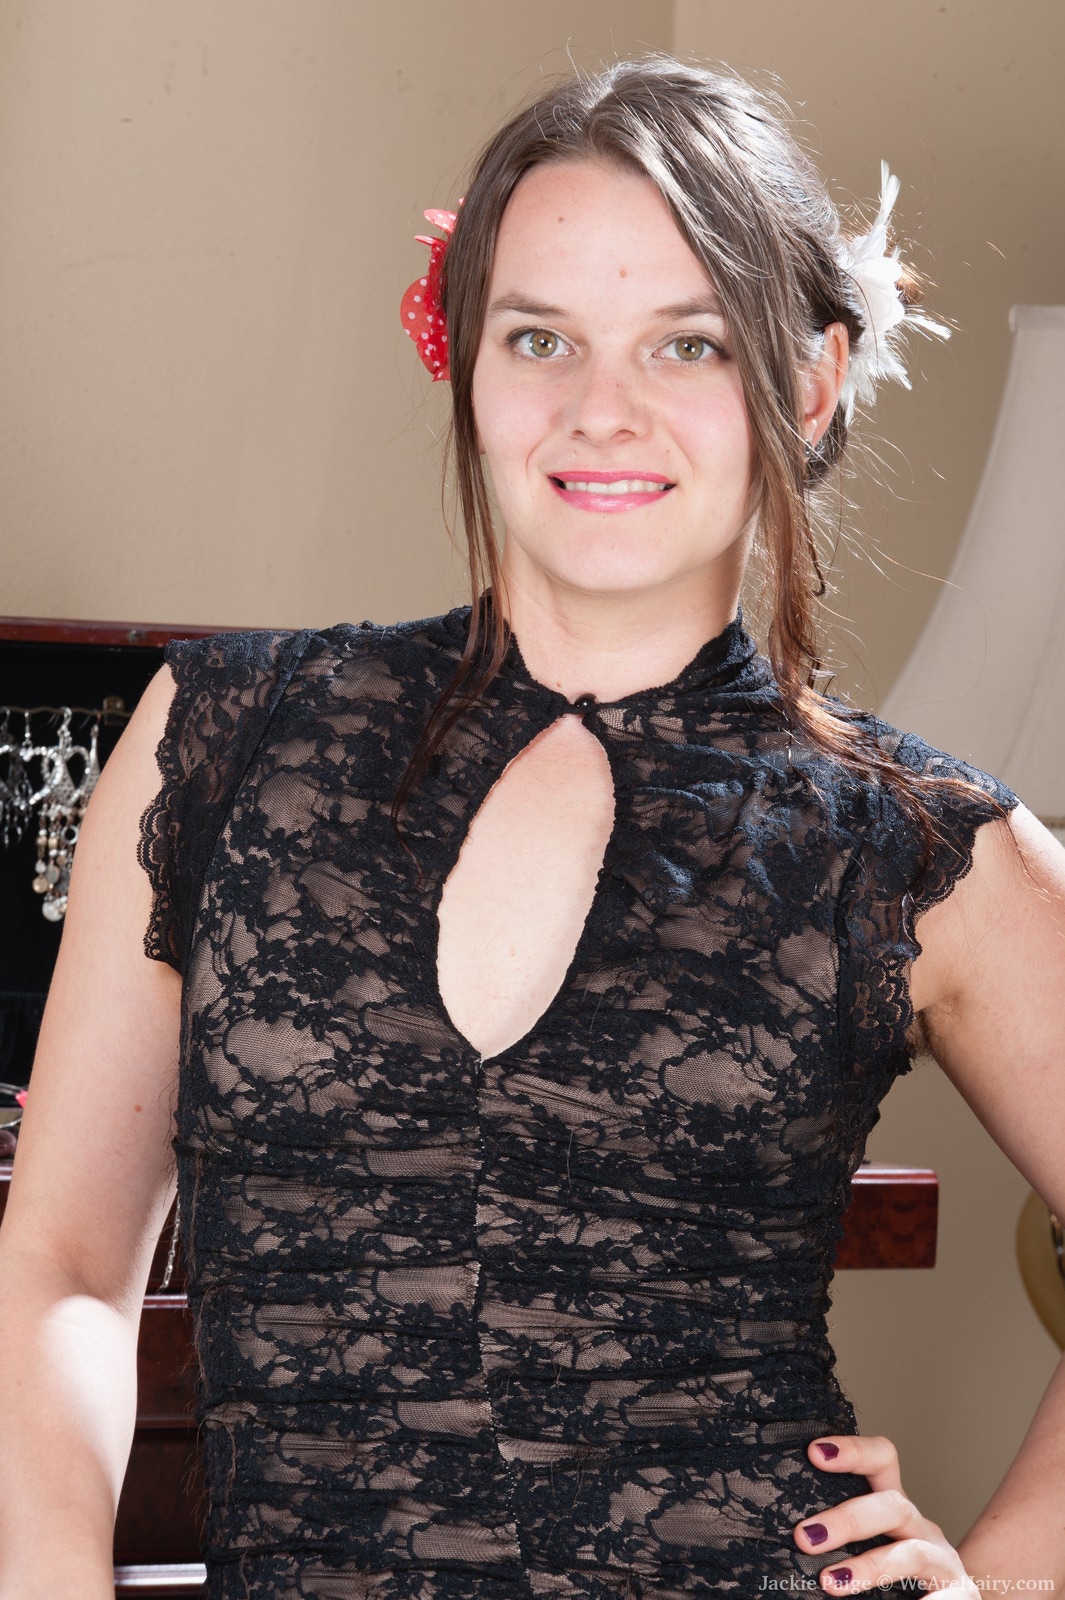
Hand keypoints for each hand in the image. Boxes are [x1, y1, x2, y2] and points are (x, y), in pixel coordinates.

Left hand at [794, 1433, 978, 1593]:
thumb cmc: (894, 1577)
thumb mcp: (866, 1548)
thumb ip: (835, 1540)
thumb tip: (792, 1539)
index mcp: (894, 1507)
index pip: (881, 1461)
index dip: (853, 1451)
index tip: (815, 1452)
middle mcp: (919, 1526)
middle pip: (891, 1505)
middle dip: (848, 1519)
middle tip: (805, 1537)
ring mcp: (943, 1561)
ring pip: (911, 1553)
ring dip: (870, 1567)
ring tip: (831, 1583)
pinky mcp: (962, 1595)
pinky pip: (947, 1596)